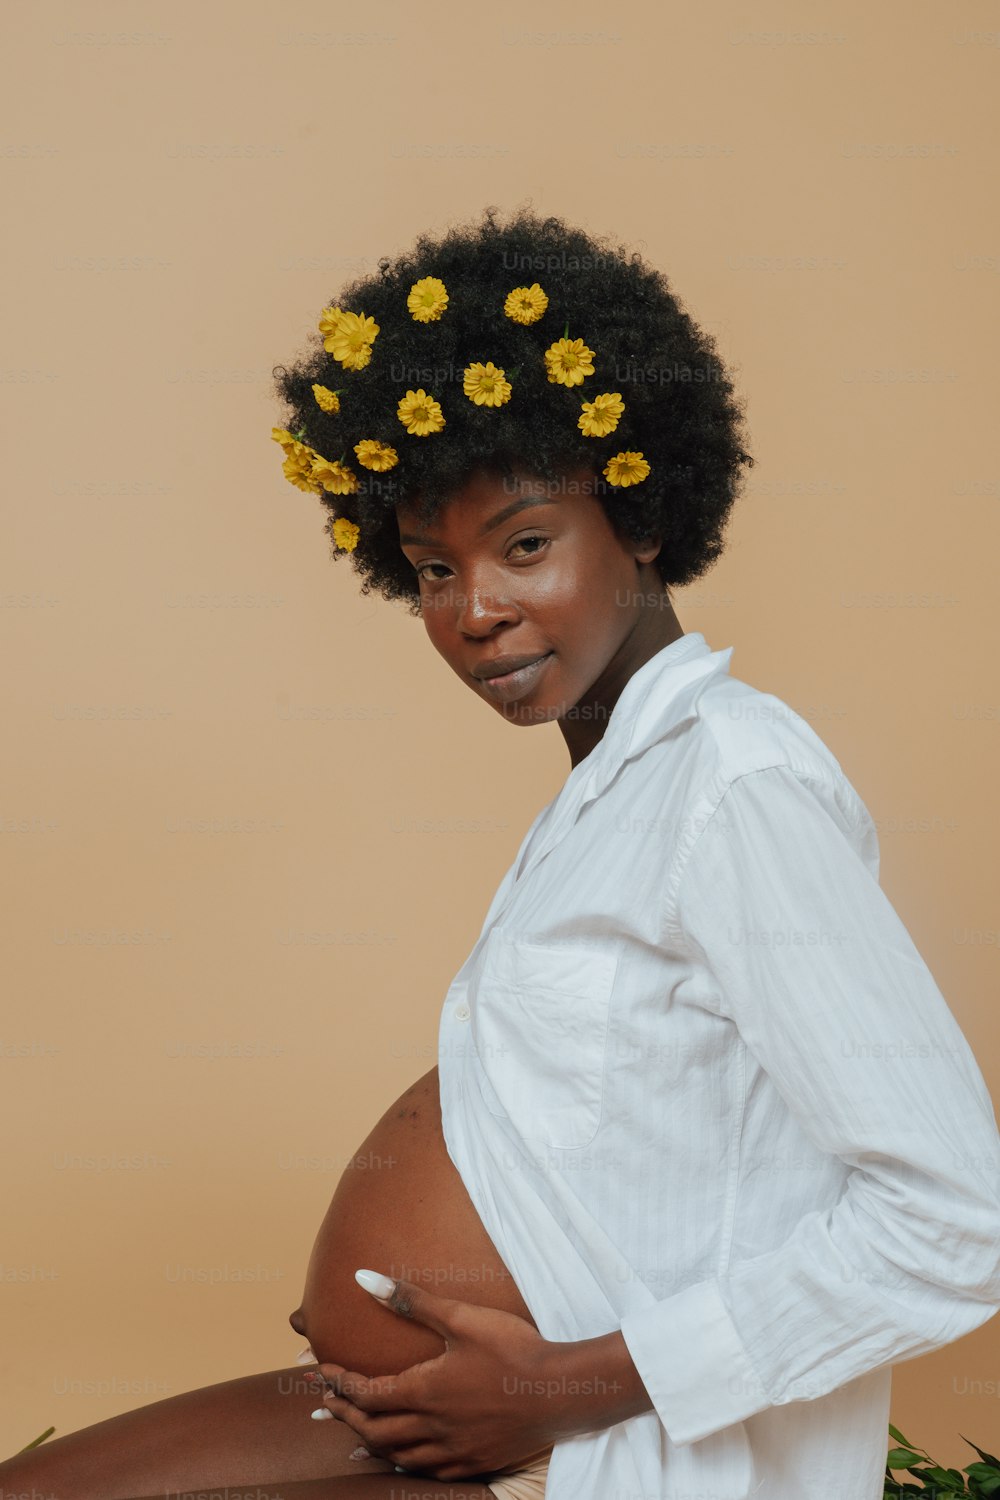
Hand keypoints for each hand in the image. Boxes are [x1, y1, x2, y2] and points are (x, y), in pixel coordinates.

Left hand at [313, 1271, 557, 1480]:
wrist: (560, 1392)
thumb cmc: (512, 1349)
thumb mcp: (460, 1317)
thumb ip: (411, 1300)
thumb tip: (364, 1279)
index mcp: (423, 1391)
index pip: (366, 1393)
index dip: (340, 1383)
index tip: (323, 1371)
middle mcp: (432, 1427)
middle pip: (374, 1430)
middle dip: (345, 1415)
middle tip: (326, 1404)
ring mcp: (453, 1450)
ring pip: (398, 1456)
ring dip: (371, 1443)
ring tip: (355, 1435)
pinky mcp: (474, 1462)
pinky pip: (428, 1471)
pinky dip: (406, 1463)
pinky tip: (405, 1459)